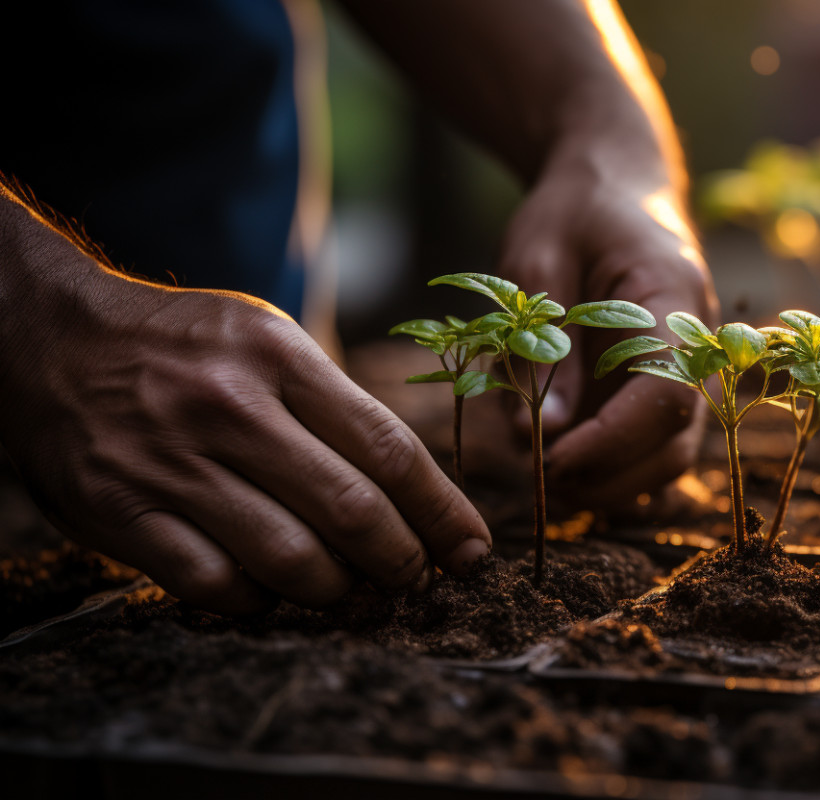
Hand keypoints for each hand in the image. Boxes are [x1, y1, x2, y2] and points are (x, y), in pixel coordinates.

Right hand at [0, 256, 491, 614]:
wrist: (51, 338)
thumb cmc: (183, 347)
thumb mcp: (266, 341)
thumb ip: (333, 407)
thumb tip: (416, 493)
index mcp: (278, 358)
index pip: (388, 450)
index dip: (442, 512)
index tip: (473, 549)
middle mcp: (229, 409)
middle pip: (352, 510)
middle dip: (403, 561)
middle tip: (417, 579)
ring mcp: (171, 463)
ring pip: (290, 559)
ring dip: (337, 589)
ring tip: (350, 589)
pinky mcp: (120, 511)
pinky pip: (215, 584)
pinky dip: (259, 600)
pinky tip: (271, 589)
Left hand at [496, 157, 716, 508]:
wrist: (616, 184)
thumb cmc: (576, 210)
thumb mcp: (539, 258)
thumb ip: (539, 343)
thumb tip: (535, 434)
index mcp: (674, 301)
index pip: (666, 394)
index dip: (611, 441)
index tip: (551, 460)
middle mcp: (698, 347)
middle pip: (676, 442)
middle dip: (610, 476)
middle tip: (539, 478)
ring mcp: (688, 373)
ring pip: (668, 455)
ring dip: (611, 481)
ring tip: (544, 471)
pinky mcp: (664, 388)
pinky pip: (650, 445)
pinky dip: (610, 466)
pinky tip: (561, 457)